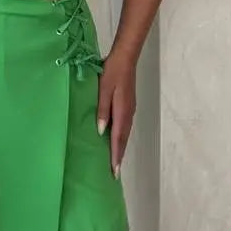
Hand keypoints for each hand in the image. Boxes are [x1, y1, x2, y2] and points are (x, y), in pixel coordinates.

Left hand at [96, 49, 136, 179]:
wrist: (125, 58)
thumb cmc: (112, 72)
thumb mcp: (103, 90)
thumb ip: (102, 110)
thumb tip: (101, 131)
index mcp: (122, 112)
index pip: (118, 138)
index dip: (116, 155)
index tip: (114, 171)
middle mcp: (128, 114)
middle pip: (124, 139)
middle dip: (119, 156)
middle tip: (114, 172)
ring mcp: (130, 110)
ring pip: (125, 133)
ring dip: (120, 147)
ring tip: (115, 160)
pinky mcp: (128, 105)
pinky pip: (125, 126)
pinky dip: (121, 137)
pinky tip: (116, 139)